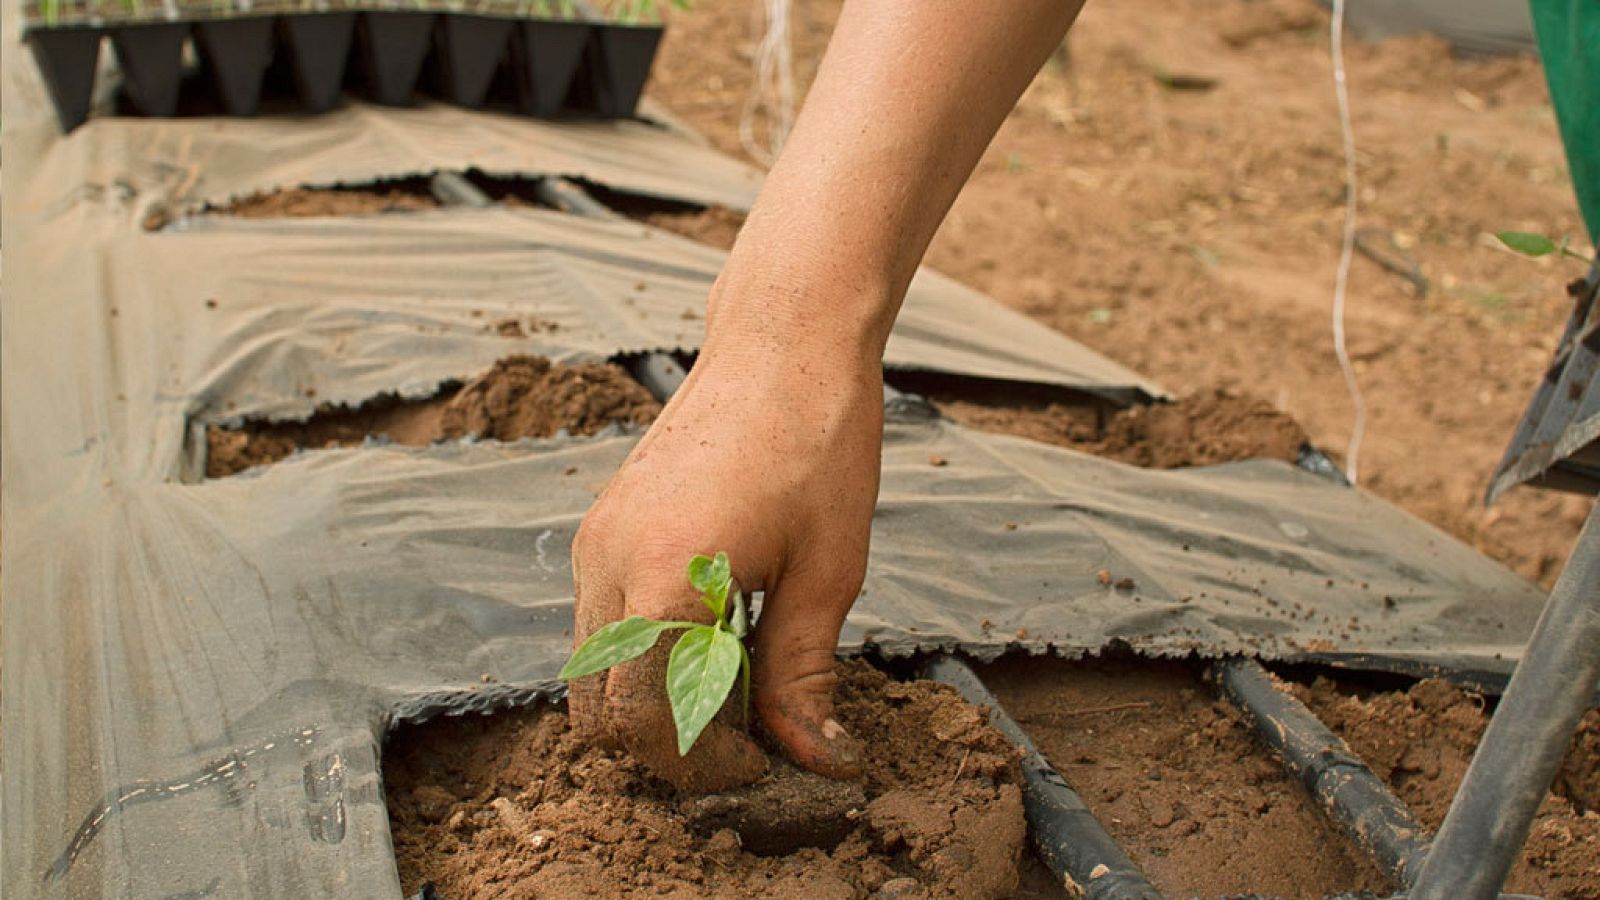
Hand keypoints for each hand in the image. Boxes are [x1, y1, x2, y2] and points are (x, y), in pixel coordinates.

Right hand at [569, 339, 881, 791]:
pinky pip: (598, 625)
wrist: (783, 345)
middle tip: (744, 747)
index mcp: (663, 578)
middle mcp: (607, 562)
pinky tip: (711, 642)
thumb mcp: (826, 573)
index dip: (700, 765)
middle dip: (665, 749)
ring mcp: (595, 542)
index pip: (642, 724)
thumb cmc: (818, 444)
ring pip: (591, 673)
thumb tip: (817, 760)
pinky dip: (639, 660)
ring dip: (649, 705)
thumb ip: (803, 677)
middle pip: (598, 713)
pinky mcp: (601, 528)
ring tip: (734, 695)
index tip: (761, 767)